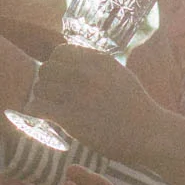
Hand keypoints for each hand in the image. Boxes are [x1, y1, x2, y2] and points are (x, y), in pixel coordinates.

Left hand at [29, 43, 157, 160]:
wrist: (150, 133)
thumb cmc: (135, 107)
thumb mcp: (119, 74)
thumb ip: (97, 65)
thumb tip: (75, 58)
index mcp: (98, 60)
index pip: (59, 51)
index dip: (57, 66)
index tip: (62, 81)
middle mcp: (86, 73)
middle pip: (46, 68)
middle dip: (48, 83)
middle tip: (55, 98)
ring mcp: (78, 94)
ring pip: (39, 87)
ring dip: (42, 98)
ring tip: (51, 109)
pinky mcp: (71, 117)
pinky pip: (37, 107)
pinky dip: (35, 113)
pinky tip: (44, 119)